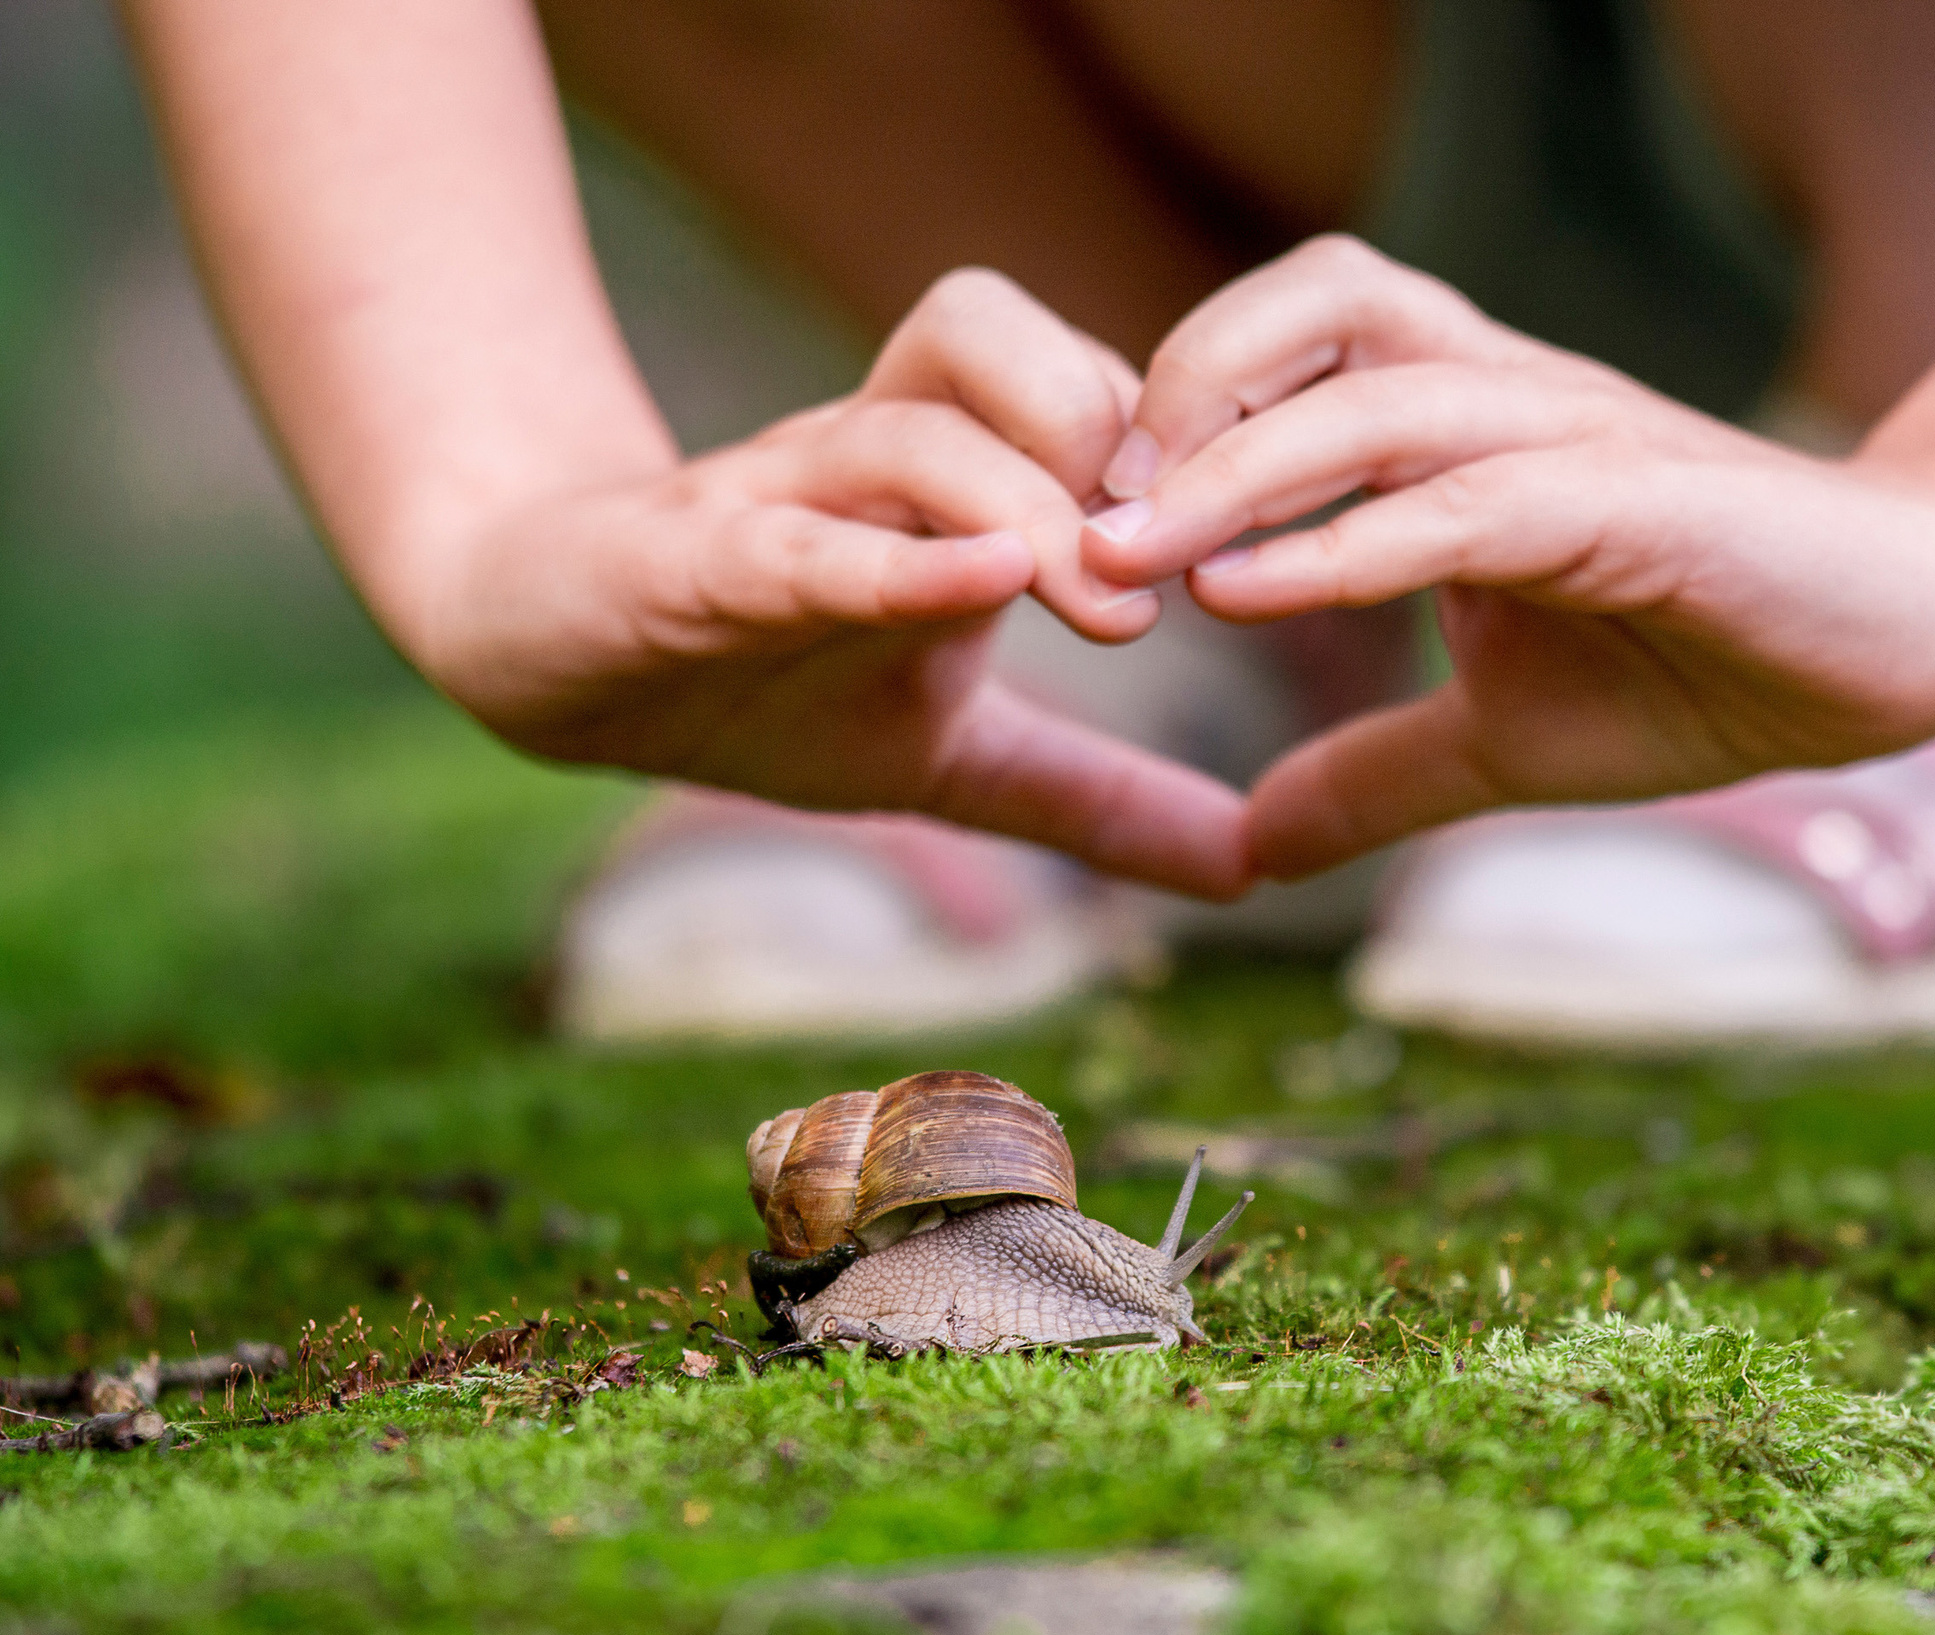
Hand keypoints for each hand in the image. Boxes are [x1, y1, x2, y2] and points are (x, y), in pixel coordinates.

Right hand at [408, 270, 1249, 898]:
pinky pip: (798, 536)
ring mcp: (779, 502)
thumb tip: (1253, 867)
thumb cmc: (760, 686)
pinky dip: (895, 557)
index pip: (1080, 380)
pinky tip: (985, 587)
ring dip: (1024, 503)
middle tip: (1182, 573)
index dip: (1182, 437)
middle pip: (999, 341)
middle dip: (1113, 442)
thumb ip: (1095, 799)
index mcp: (951, 490)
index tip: (1264, 541)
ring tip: (1108, 609)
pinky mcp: (693, 563)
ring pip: (911, 429)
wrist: (544, 661)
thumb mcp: (953, 756)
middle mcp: (872, 465)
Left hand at [1081, 237, 1934, 880]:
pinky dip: (1348, 540)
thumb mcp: (1503, 743)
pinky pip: (1467, 498)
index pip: (1300, 348)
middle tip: (1080, 511)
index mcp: (1470, 432)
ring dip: (1236, 465)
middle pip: (1326, 299)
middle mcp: (1513, 401)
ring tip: (1125, 554)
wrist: (1905, 651)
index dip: (1178, 412)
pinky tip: (1252, 600)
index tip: (1075, 523)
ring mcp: (1578, 438)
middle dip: (1185, 385)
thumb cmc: (1709, 670)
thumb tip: (1249, 850)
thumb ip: (1376, 776)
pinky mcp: (1639, 501)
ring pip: (1381, 388)